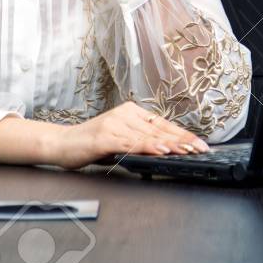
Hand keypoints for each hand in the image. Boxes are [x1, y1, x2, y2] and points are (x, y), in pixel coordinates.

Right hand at [51, 101, 208, 169]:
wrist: (61, 143)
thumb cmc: (90, 144)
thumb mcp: (120, 138)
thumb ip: (139, 141)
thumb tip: (165, 149)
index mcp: (130, 111)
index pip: (162, 123)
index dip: (181, 134)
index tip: (198, 142)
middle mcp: (124, 114)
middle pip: (159, 129)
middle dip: (182, 140)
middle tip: (200, 148)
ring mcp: (115, 124)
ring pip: (148, 136)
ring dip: (170, 144)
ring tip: (187, 150)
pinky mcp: (106, 137)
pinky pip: (132, 143)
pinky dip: (148, 147)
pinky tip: (161, 150)